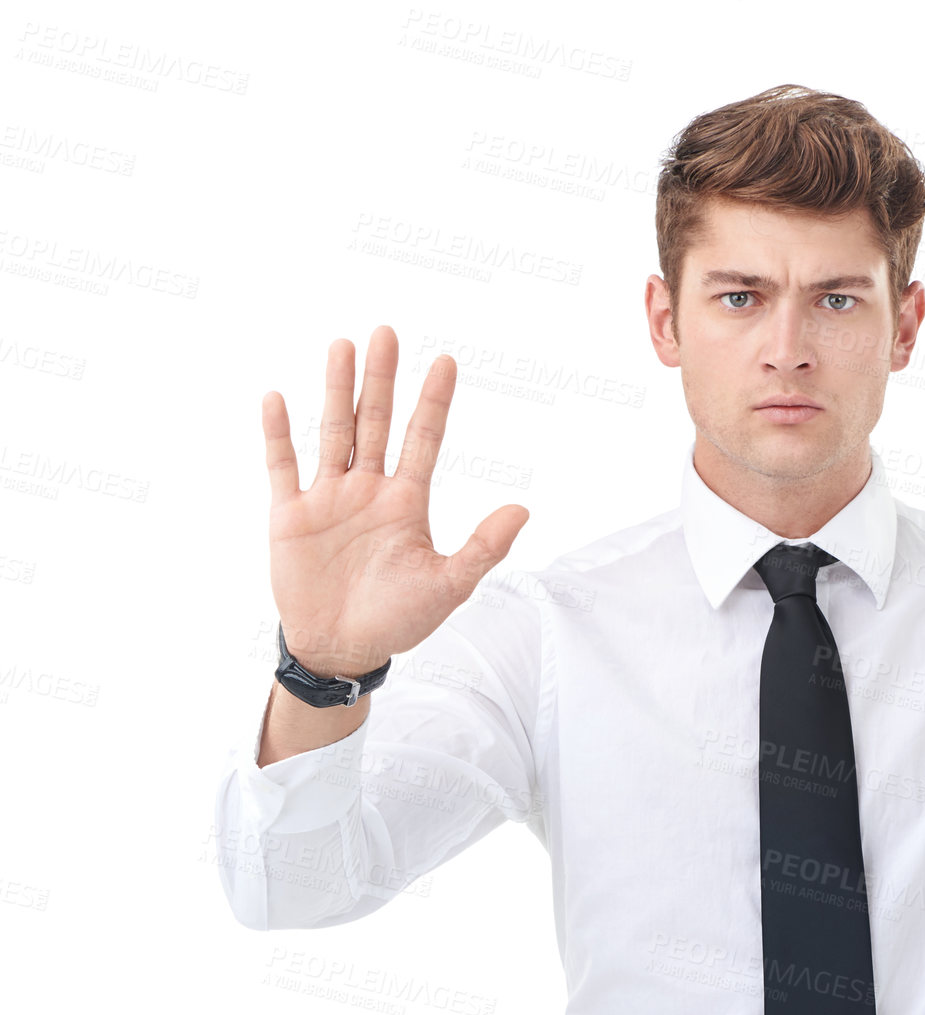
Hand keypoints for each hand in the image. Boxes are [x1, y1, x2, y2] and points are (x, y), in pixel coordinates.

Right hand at [261, 325, 529, 677]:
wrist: (344, 649)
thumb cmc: (399, 619)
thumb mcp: (449, 585)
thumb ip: (483, 547)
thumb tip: (523, 509)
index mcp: (407, 501)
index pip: (424, 438)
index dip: (433, 401)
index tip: (446, 361)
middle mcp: (369, 489)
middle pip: (377, 422)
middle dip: (382, 379)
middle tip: (386, 332)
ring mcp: (328, 498)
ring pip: (334, 432)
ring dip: (337, 390)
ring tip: (342, 347)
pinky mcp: (291, 515)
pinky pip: (283, 466)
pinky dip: (279, 434)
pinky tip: (278, 398)